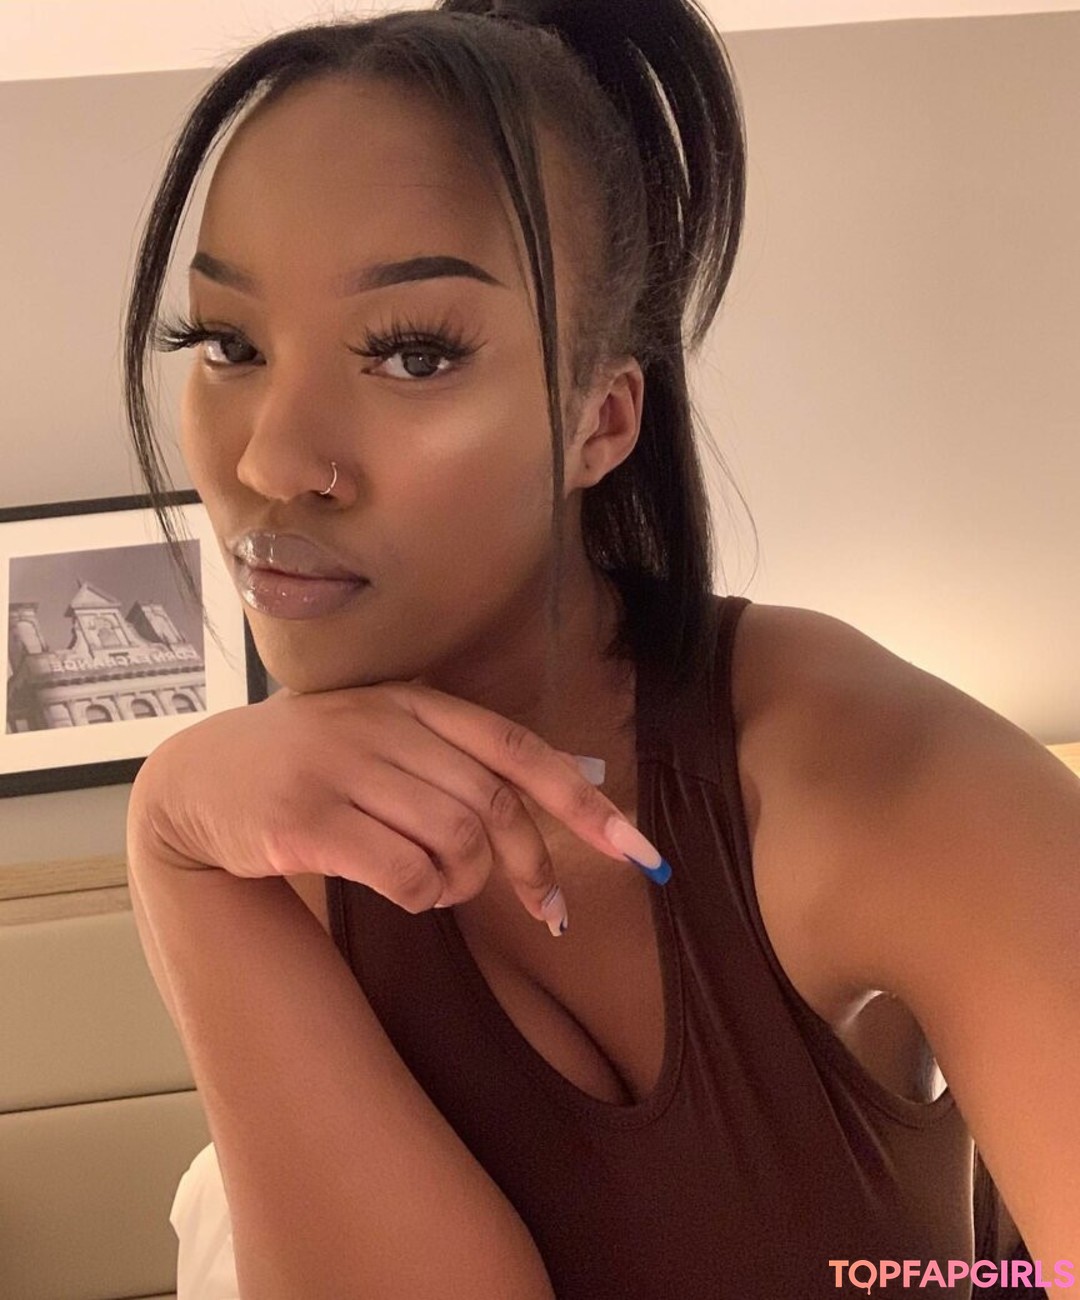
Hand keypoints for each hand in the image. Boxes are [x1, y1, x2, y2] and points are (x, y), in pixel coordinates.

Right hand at [127, 680, 663, 931]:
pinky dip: (424, 898)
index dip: (583, 800)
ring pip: (456, 841)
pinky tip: (409, 894)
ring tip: (444, 886)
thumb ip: (464, 756)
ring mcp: (340, 770)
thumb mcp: (386, 736)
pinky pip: (404, 874)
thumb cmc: (312, 765)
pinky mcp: (304, 821)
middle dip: (531, 864)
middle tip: (542, 903)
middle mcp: (381, 725)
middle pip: (494, 804)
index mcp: (412, 701)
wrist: (198, 782)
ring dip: (467, 883)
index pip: (516, 748)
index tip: (638, 851)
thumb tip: (573, 782)